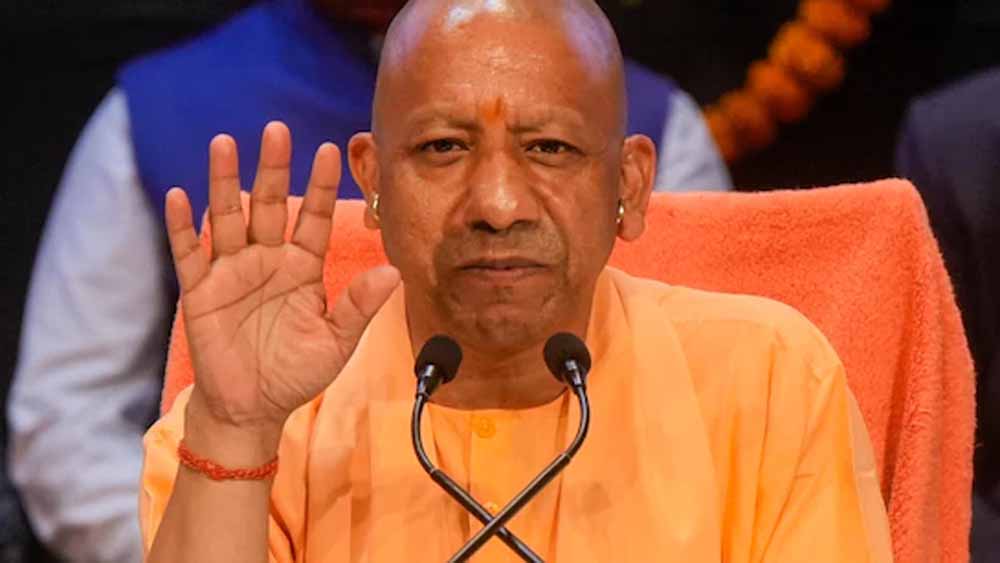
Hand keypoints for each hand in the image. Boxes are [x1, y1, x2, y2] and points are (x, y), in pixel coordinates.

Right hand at [165, 122, 399, 444]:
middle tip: (277, 130)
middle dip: (274, 168)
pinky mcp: (200, 291)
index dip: (321, 186)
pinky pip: (190, 253)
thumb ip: (360, 306)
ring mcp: (232, 272)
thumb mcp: (336, 341)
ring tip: (225, 143)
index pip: (315, 218)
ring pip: (229, 218)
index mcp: (302, 268)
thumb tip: (394, 272)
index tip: (329, 150)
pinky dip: (184, 227)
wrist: (252, 408)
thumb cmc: (295, 372)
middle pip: (271, 205)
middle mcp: (268, 260)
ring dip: (225, 182)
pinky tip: (181, 196)